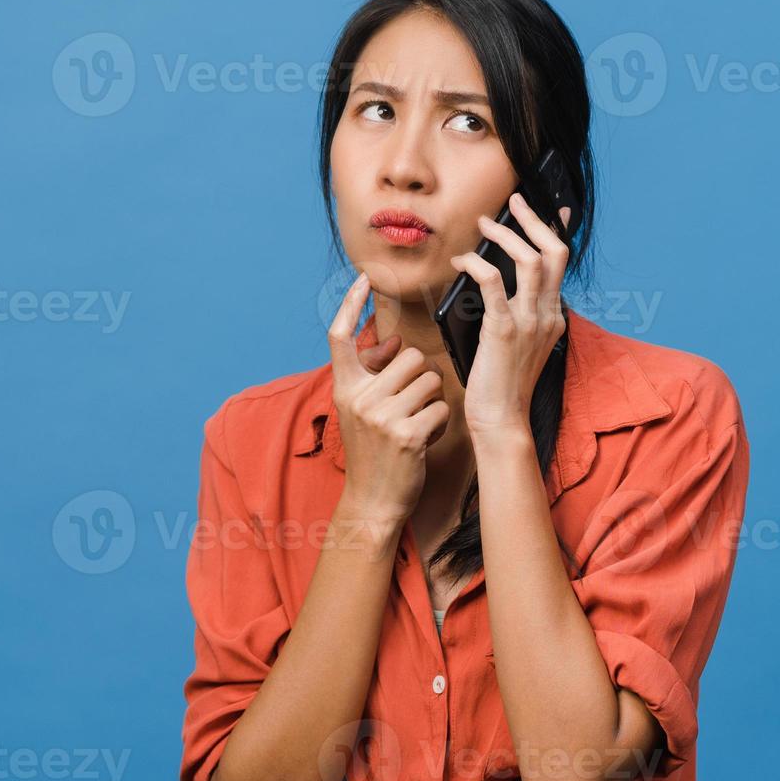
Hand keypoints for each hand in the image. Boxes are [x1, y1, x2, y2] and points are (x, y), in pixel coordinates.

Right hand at [327, 271, 450, 527]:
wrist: (373, 501)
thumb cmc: (373, 451)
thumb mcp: (361, 409)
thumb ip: (374, 373)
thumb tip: (393, 339)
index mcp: (343, 387)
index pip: (339, 336)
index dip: (350, 305)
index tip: (364, 279)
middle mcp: (358, 398)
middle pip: (408, 357)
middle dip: (420, 376)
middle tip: (410, 405)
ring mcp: (381, 416)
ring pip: (430, 380)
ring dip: (433, 400)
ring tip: (416, 423)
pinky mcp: (406, 434)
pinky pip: (441, 407)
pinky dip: (440, 423)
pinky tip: (425, 440)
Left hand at [448, 194, 572, 436]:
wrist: (500, 420)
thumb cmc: (500, 385)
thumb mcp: (517, 344)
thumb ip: (516, 315)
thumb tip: (498, 287)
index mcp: (552, 317)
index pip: (562, 264)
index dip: (557, 231)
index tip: (553, 209)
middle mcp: (547, 315)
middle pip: (553, 253)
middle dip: (534, 221)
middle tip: (513, 202)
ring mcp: (528, 322)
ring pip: (529, 261)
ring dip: (505, 235)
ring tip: (484, 225)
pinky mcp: (503, 330)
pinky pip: (494, 283)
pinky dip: (477, 264)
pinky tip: (463, 261)